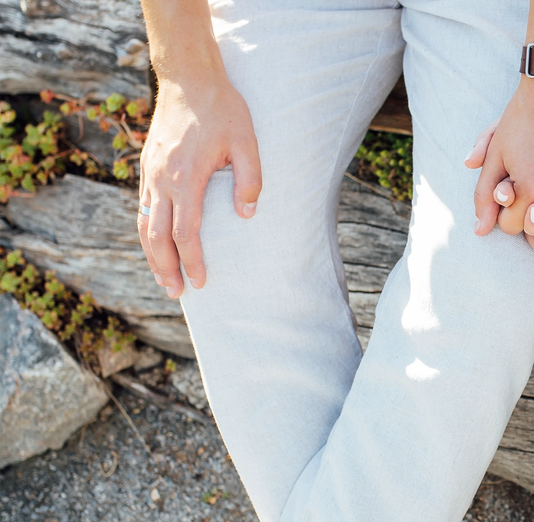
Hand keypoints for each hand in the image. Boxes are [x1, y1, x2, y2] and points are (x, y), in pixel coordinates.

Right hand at [138, 74, 261, 297]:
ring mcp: (151, 172)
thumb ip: (251, 180)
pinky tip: (157, 246)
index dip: (192, 262)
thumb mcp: (248, 142)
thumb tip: (246, 215)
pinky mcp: (148, 166)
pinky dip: (147, 232)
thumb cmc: (223, 109)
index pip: (185, 233)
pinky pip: (143, 208)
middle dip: (166, 268)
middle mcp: (162, 179)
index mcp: (185, 177)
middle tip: (176, 293)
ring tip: (163, 279)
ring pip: (144, 224)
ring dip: (152, 255)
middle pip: (157, 236)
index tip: (201, 282)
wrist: (189, 76)